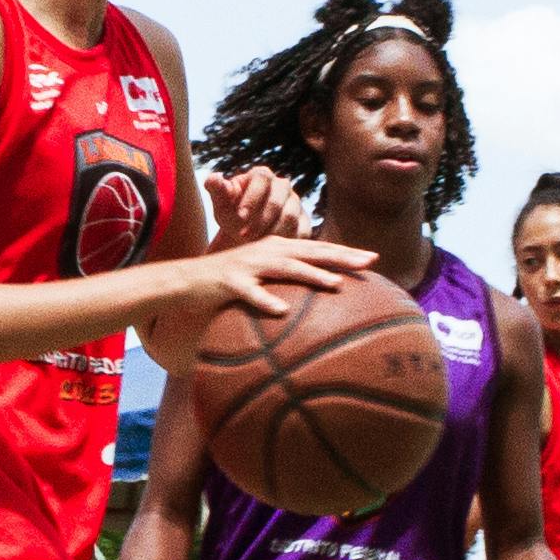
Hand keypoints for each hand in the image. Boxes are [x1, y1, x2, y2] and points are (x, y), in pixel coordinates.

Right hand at [177, 230, 375, 323]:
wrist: (187, 279)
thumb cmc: (230, 282)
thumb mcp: (262, 275)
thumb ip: (286, 278)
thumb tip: (316, 293)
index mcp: (276, 248)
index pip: (316, 248)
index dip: (344, 252)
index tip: (373, 259)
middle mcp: (266, 251)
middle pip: (309, 251)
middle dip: (340, 256)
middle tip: (369, 262)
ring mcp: (248, 264)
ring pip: (285, 268)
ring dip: (311, 274)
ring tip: (336, 284)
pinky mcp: (230, 281)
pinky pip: (251, 292)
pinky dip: (266, 300)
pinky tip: (281, 311)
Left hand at [204, 164, 310, 248]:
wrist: (247, 232)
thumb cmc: (232, 214)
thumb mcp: (221, 204)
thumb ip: (216, 190)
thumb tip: (213, 179)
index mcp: (262, 175)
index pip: (262, 179)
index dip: (252, 198)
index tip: (240, 217)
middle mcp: (282, 186)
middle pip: (277, 201)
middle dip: (259, 221)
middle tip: (244, 236)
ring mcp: (296, 203)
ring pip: (289, 218)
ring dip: (270, 233)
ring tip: (254, 244)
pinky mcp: (304, 222)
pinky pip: (301, 232)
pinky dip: (285, 242)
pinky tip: (270, 250)